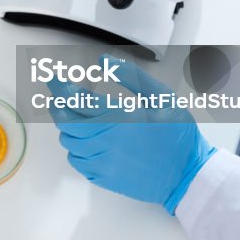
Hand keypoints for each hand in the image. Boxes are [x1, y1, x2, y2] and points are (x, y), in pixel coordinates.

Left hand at [48, 58, 215, 214]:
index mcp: (116, 117)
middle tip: (60, 96)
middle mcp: (104, 140)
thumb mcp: (160, 96)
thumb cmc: (177, 134)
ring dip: (68, 127)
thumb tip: (106, 62)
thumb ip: (131, 76)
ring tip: (79, 117)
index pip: (74, 99)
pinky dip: (77, 148)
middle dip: (58, 105)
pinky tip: (88, 141)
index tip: (53, 79)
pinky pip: (78, 162)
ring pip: (69, 142)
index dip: (59, 87)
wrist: (187, 174)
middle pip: (64, 122)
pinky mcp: (104, 178)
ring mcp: (102, 162)